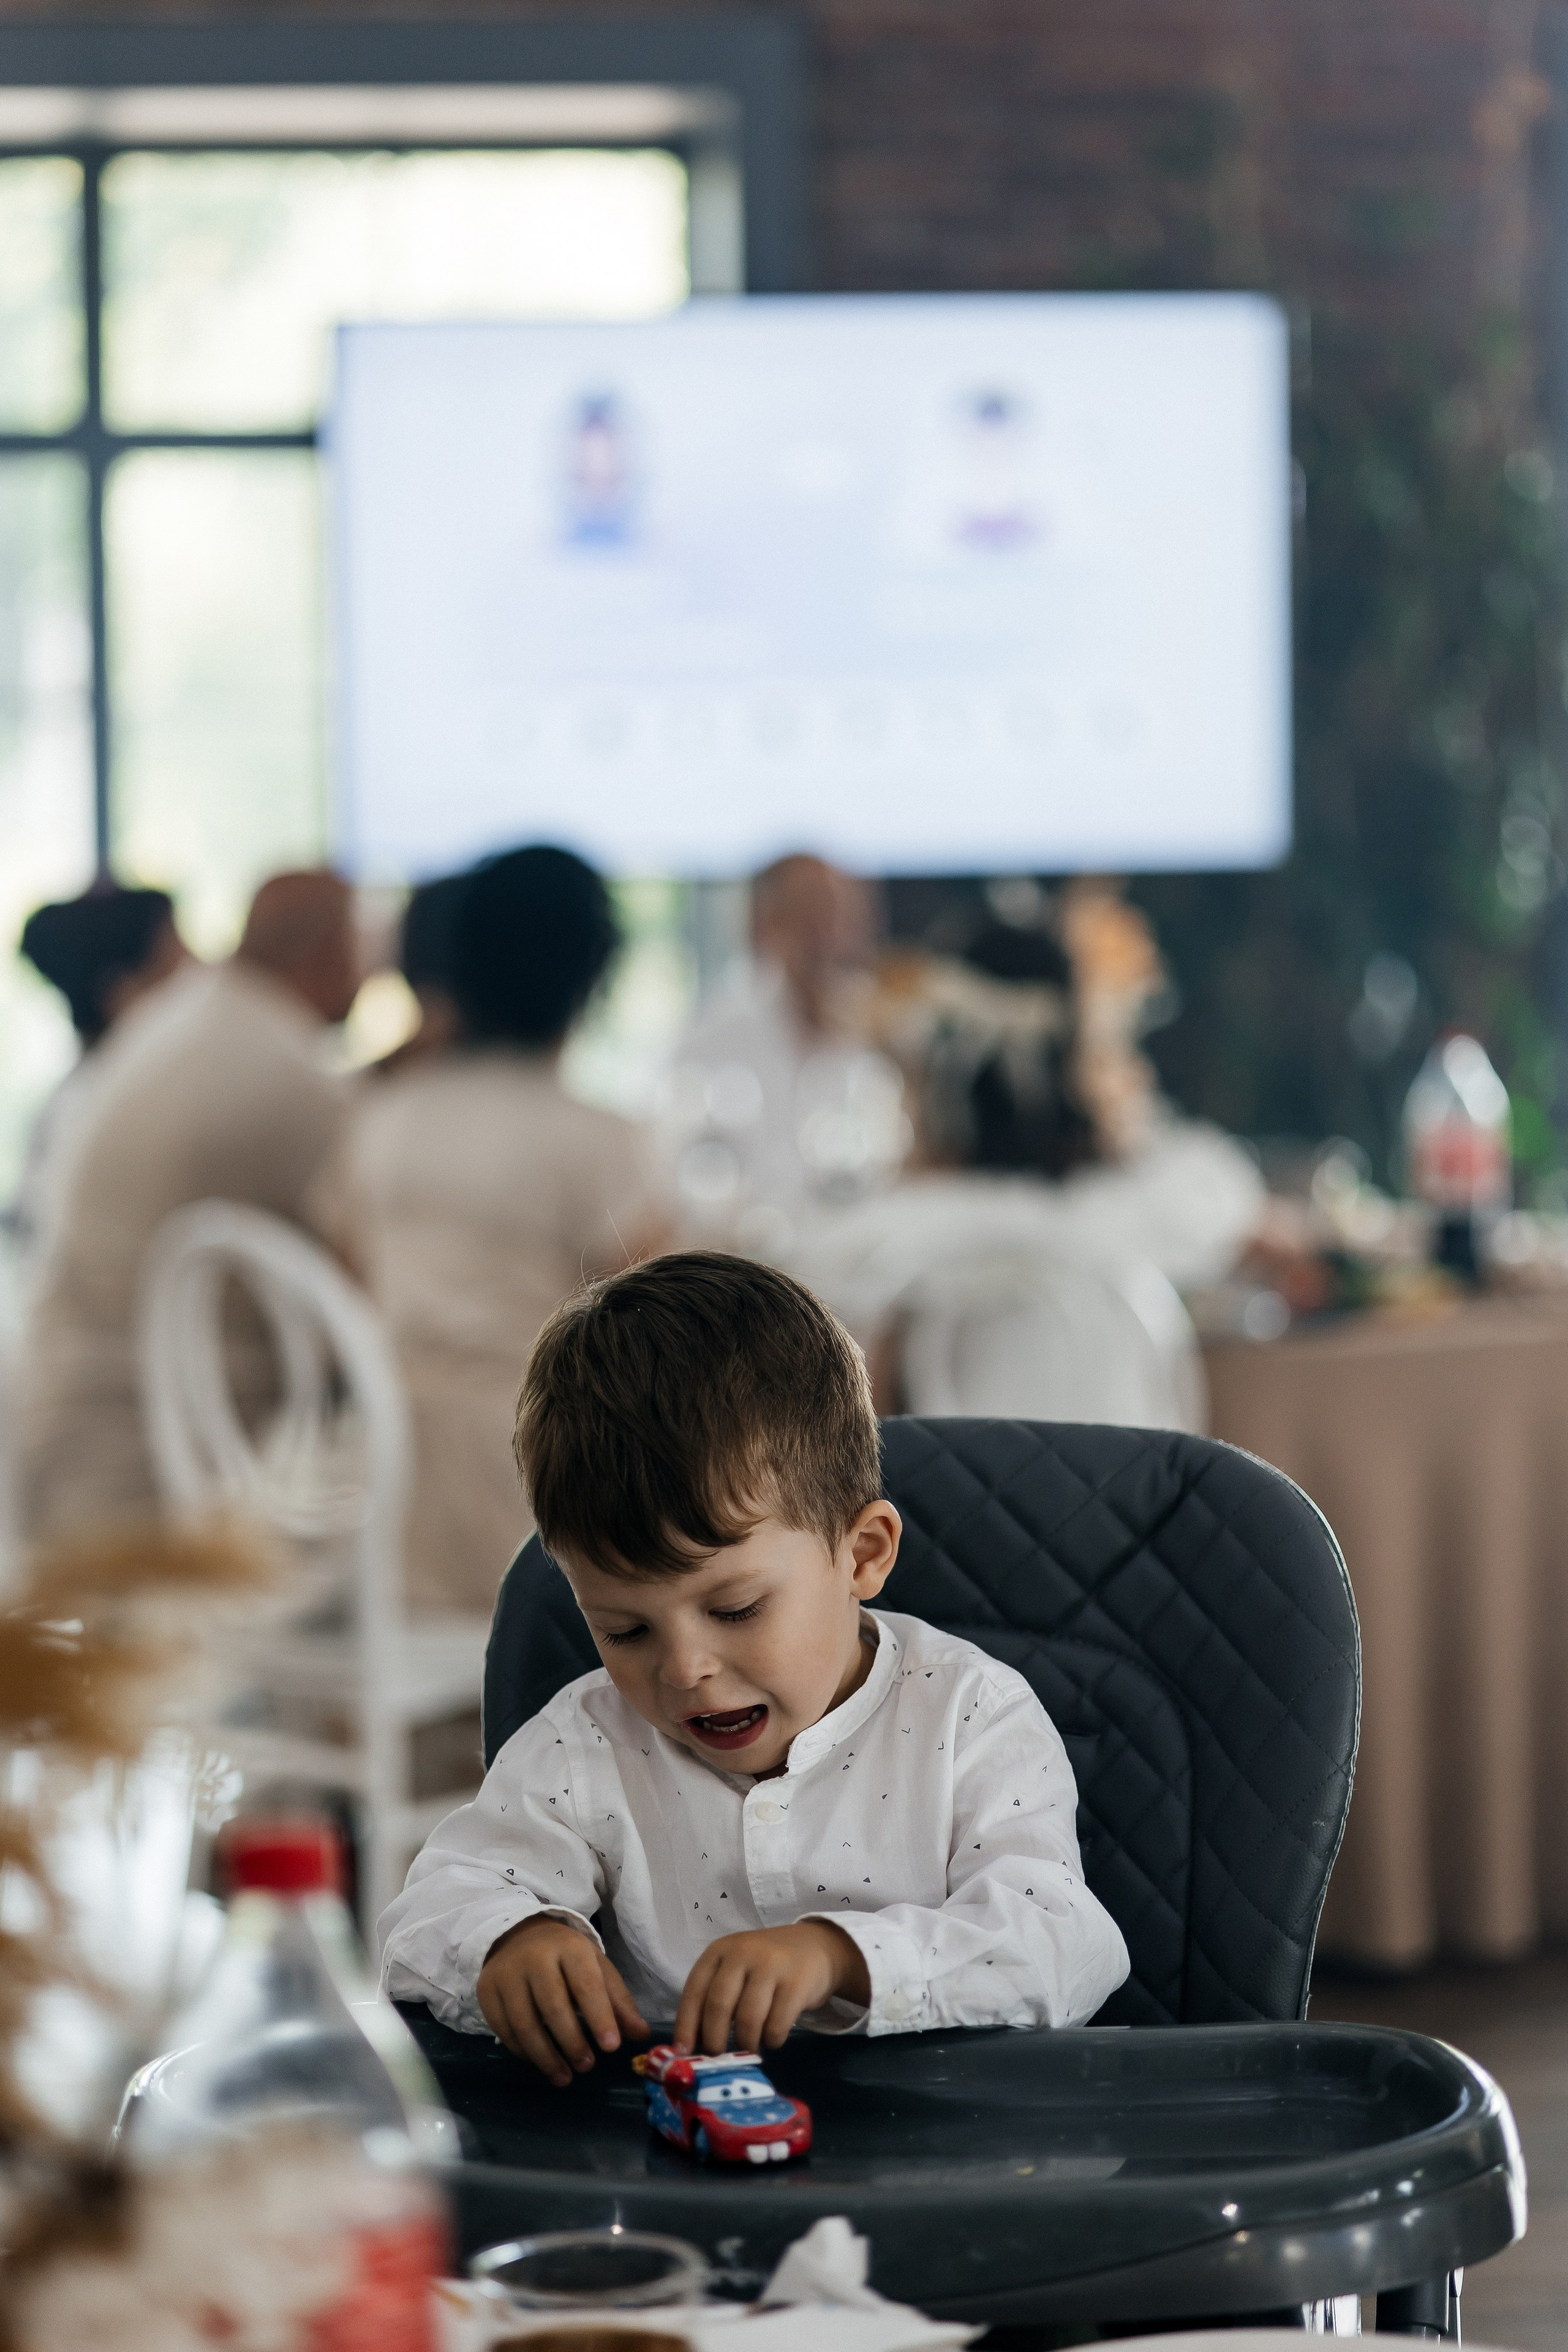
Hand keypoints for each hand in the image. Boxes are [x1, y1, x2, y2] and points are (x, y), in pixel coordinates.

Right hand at [478, 1916, 648, 2086]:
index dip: (600, 2017)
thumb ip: (618, 2001)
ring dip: (546, 2056)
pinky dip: (523, 2052)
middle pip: (553, 2007)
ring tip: (565, 2076)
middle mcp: (535, 1957)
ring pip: (525, 2023)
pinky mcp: (487, 1991)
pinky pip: (504, 2030)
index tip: (611, 2048)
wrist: (518, 1934)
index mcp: (570, 1947)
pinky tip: (540, 2062)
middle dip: (572, 2042)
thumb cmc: (566, 1957)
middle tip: (587, 2066)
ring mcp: (507, 1974)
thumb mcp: (596, 1968)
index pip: (586, 1985)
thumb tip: (641, 2035)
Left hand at [673, 1921, 870, 2055]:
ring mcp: (771, 1965)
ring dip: (746, 2043)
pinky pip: (776, 2026)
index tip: (683, 2053)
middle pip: (719, 2006)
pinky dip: (771, 2041)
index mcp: (720, 1951)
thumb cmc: (766, 1966)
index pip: (694, 1990)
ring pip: (747, 2019)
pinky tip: (772, 2037)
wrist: (816, 1947)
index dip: (686, 2025)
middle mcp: (742, 1953)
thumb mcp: (736, 1969)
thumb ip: (714, 1998)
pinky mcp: (796, 1983)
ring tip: (750, 2047)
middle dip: (715, 2041)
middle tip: (719, 2058)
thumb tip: (692, 2046)